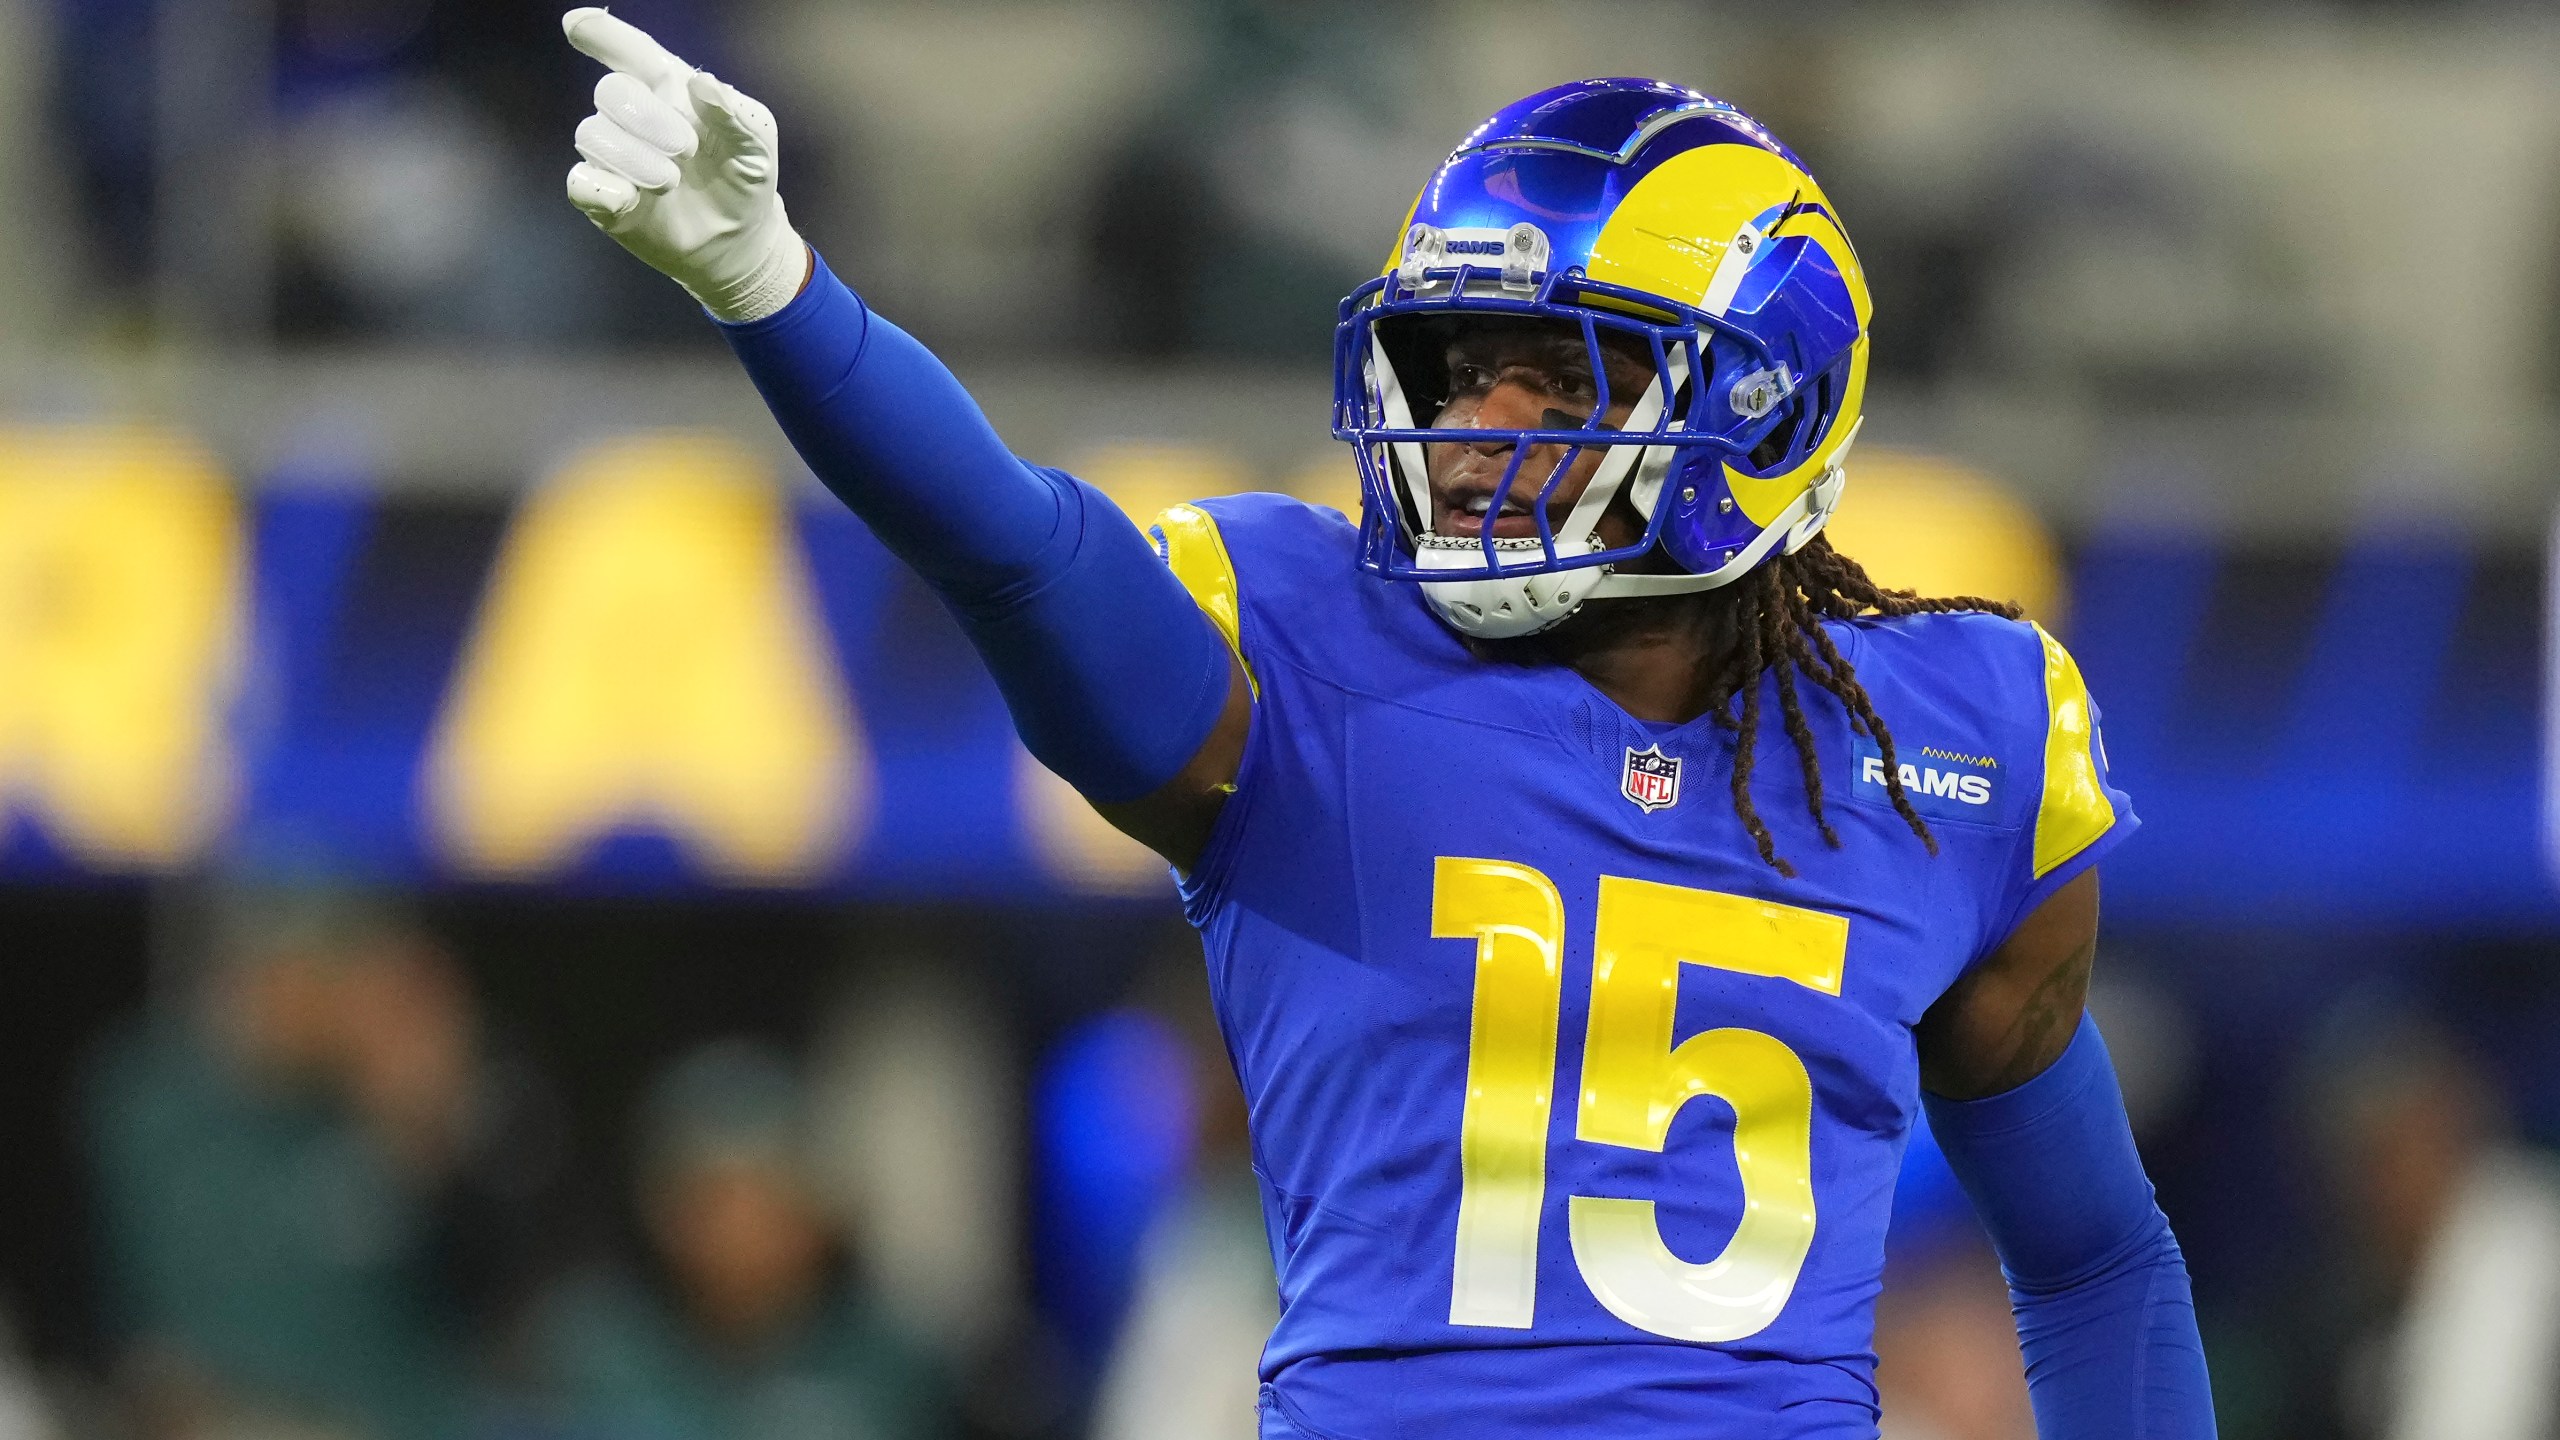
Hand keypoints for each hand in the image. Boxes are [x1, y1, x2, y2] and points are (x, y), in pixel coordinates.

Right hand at [562, 8, 809, 321]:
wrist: (738, 240)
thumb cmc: (744, 179)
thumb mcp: (757, 146)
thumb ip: (734, 115)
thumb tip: (702, 83)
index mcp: (672, 90)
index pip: (633, 52)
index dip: (603, 33)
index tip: (575, 24)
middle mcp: (634, 116)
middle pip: (611, 90)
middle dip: (647, 117)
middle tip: (686, 149)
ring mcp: (614, 155)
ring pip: (593, 134)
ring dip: (634, 159)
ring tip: (671, 182)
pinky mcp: (602, 196)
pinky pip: (580, 182)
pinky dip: (603, 189)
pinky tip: (631, 200)